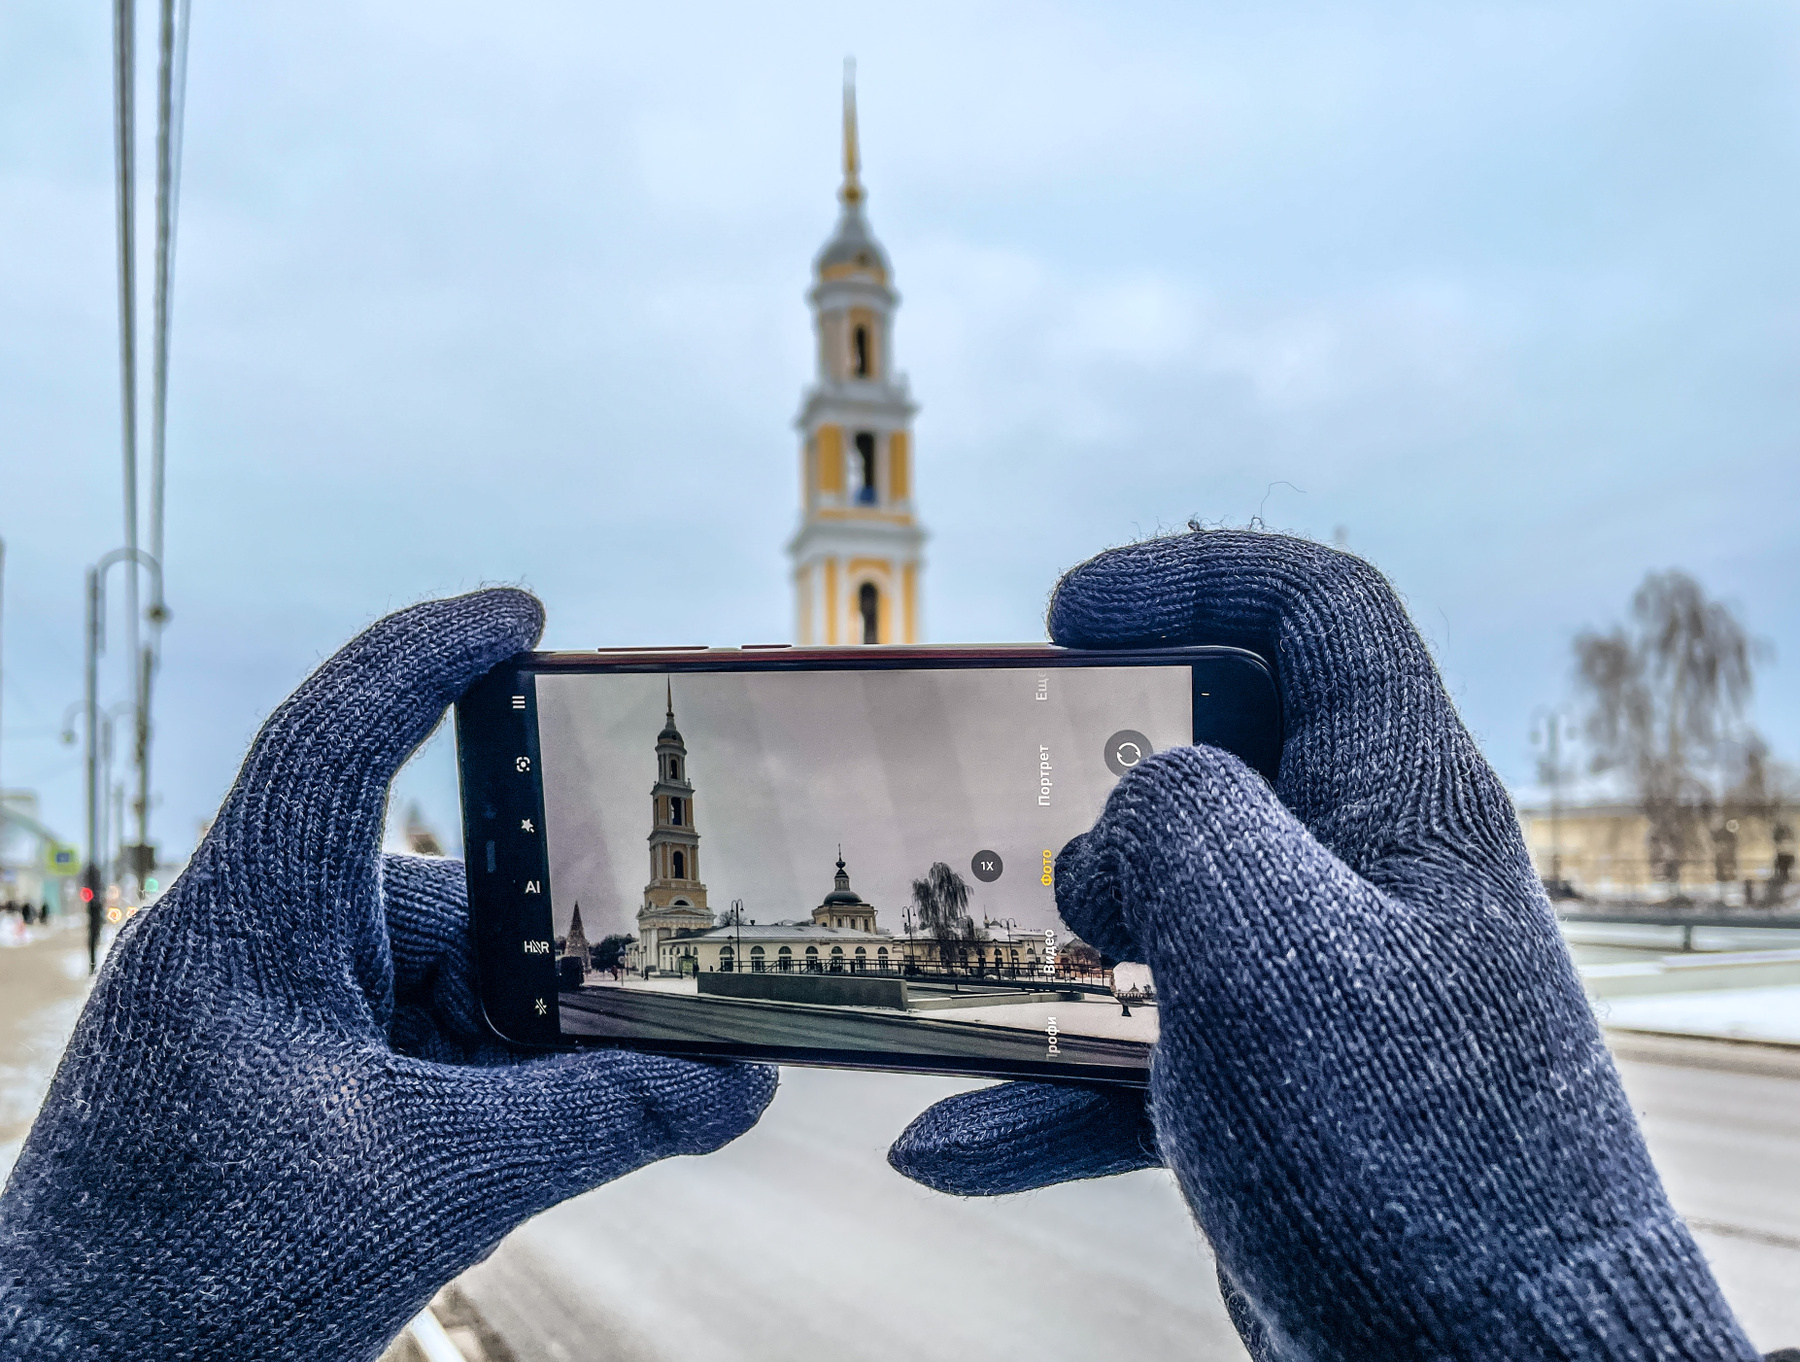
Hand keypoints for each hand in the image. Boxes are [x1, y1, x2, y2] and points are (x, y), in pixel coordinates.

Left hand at [0, 590, 774, 1361]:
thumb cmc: (205, 1287)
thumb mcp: (436, 1185)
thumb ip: (603, 1119)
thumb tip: (741, 1088)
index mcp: (248, 925)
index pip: (339, 735)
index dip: (432, 652)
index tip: (523, 612)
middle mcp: (252, 943)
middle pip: (443, 892)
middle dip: (551, 946)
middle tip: (661, 979)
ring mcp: (264, 1009)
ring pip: (439, 974)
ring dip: (526, 1032)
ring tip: (628, 1086)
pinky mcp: (282, 1070)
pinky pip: (414, 1032)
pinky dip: (488, 1070)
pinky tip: (549, 1119)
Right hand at [889, 531, 1755, 1360]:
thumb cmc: (1403, 1155)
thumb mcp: (1267, 949)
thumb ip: (1179, 827)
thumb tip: (1124, 843)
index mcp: (1402, 802)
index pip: (1319, 610)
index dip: (1192, 575)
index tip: (1066, 616)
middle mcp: (1370, 874)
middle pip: (1222, 749)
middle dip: (1100, 772)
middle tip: (1012, 804)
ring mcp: (1326, 984)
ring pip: (1169, 905)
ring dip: (1061, 944)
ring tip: (976, 986)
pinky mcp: (1283, 1088)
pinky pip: (1151, 1052)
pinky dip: (1055, 1093)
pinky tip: (950, 1147)